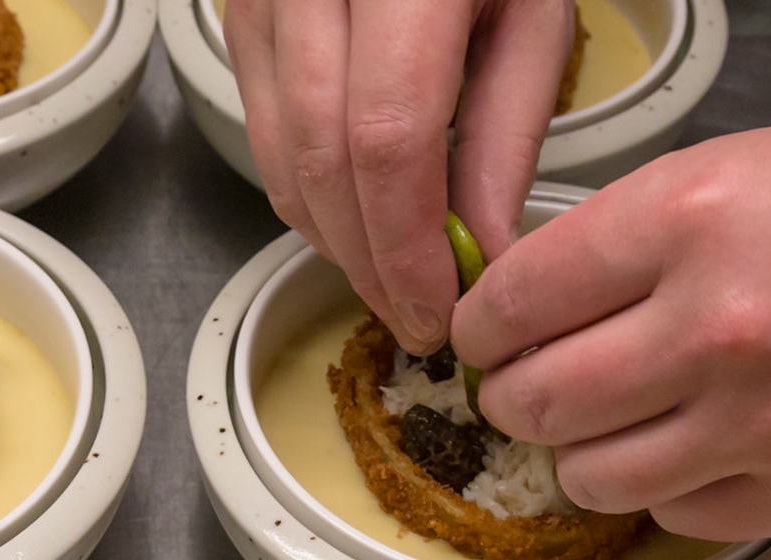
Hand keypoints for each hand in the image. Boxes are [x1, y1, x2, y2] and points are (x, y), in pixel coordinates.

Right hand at [225, 0, 574, 352]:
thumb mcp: (533, 11)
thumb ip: (505, 134)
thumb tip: (481, 256)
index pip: (386, 142)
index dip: (406, 246)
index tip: (439, 310)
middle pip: (323, 162)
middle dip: (368, 262)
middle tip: (415, 317)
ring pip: (279, 157)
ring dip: (333, 239)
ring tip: (390, 278)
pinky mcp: (237, 9)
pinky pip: (259, 128)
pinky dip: (306, 192)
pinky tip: (354, 219)